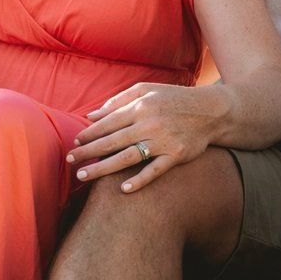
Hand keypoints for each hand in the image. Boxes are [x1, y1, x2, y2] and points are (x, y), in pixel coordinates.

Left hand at [69, 83, 234, 192]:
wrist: (211, 110)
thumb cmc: (173, 99)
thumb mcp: (147, 90)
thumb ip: (118, 101)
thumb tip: (91, 115)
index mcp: (140, 106)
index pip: (108, 123)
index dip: (89, 134)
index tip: (74, 143)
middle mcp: (149, 124)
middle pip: (112, 142)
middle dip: (88, 152)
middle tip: (70, 161)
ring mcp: (163, 141)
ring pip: (126, 157)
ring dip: (102, 168)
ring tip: (83, 176)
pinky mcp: (176, 155)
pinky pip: (155, 170)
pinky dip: (139, 180)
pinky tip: (123, 189)